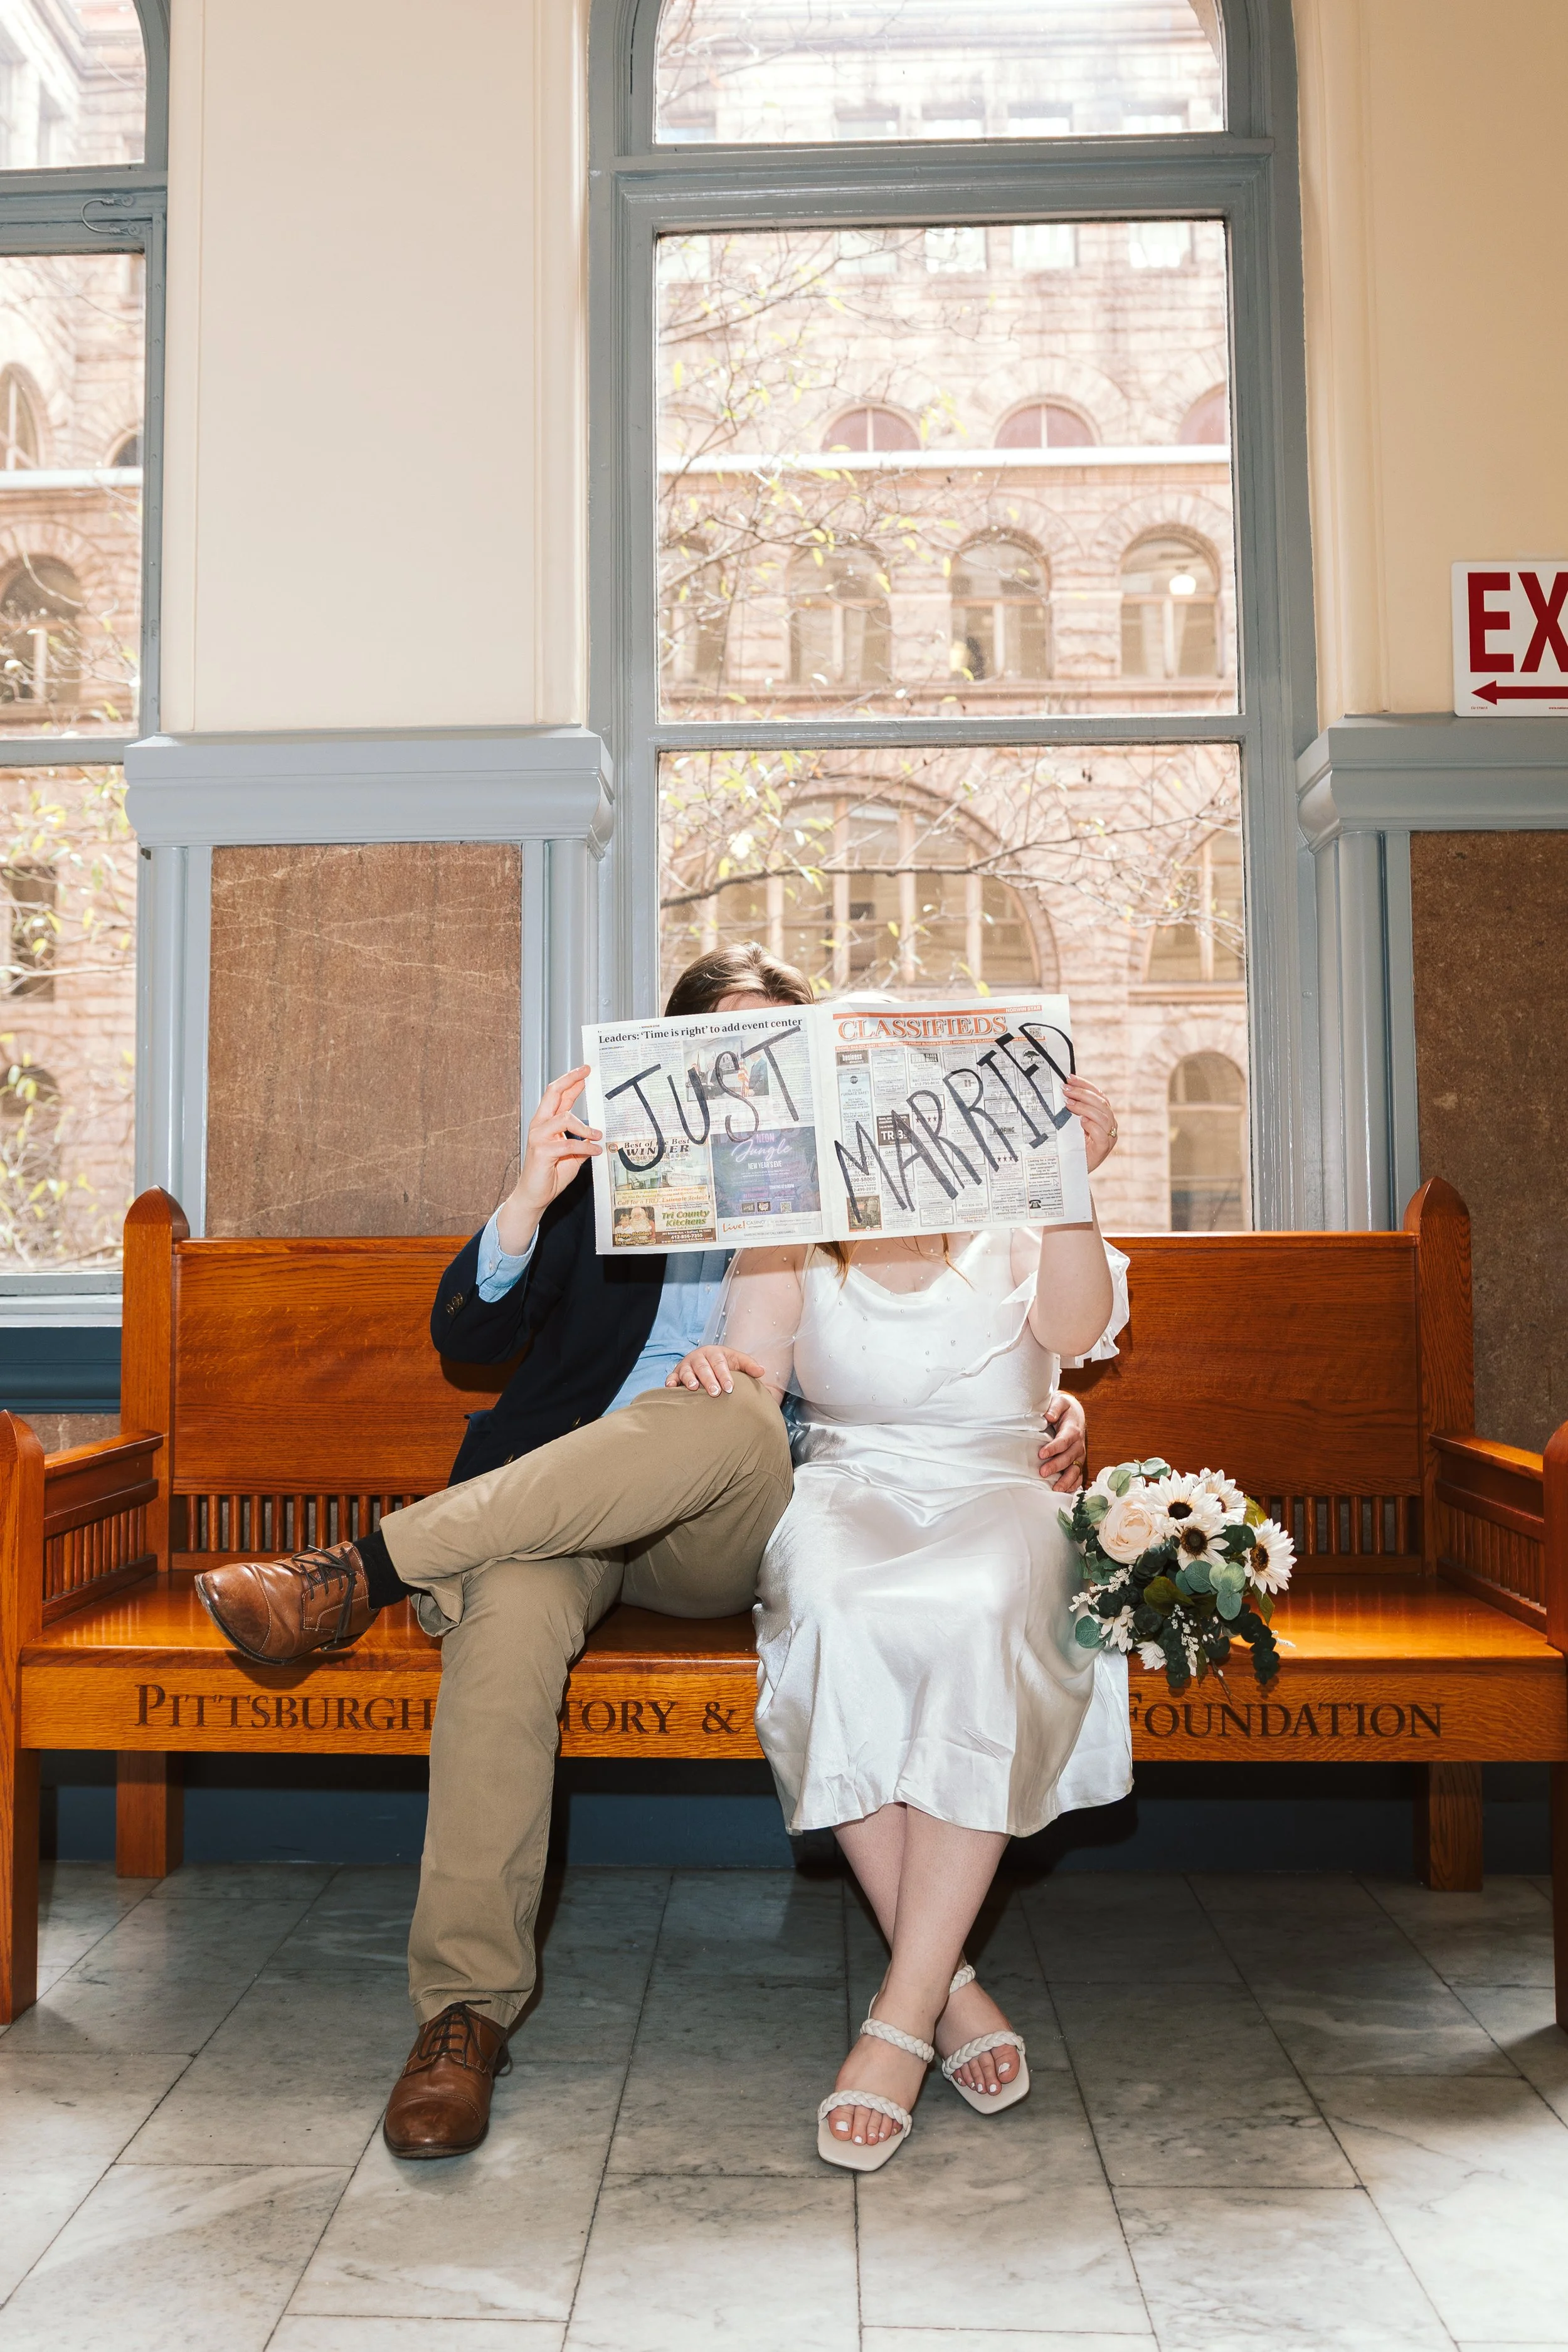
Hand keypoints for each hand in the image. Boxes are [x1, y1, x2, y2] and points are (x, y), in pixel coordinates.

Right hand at [495, 1066, 602, 1253]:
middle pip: (553, 1093)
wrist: (535, 1195)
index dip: (571, 1081)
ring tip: (597, 1136)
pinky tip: (595, 1151)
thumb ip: (580, 1141)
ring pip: (564, 1118)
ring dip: (585, 1127)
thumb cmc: (550, 1174)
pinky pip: (568, 1143)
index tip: (584, 1071)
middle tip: (585, 1072)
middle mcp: (539, 1125)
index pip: (558, 1096)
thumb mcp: (572, 1155)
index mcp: (546, 1123)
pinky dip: (585, 1147)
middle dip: (570, 1080)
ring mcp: (538, 1137)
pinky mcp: (542, 1151)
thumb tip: (596, 1132)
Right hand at [666, 1345, 767, 1396]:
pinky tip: (671, 1388)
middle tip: (715, 1392)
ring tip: (694, 1388)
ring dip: (690, 1380)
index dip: (725, 1376)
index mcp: (715, 1353)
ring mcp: (687, 1365)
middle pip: (704, 1368)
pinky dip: (671, 1382)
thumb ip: (749, 1365)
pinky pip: (672, 1377)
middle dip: (709, 1380)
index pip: (720, 1364)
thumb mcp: (737, 1361)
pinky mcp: (676, 1373)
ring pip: (687, 1371)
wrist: (706, 1359)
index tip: (730, 1388)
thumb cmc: (724, 1363)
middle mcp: (700, 1357)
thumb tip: (762, 1371)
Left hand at [1038, 1389, 1086, 1491]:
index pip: (1064, 1441)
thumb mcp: (1060, 1402)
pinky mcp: (1078, 1461)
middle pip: (1068, 1457)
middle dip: (1056, 1466)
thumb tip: (1048, 1416)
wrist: (1075, 1413)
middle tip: (1042, 1472)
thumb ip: (1054, 1408)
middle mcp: (1078, 1444)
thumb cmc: (1064, 1408)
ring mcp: (1079, 1454)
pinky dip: (1073, 1484)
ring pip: (1075, 1469)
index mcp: (1072, 1430)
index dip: (1053, 1448)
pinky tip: (1065, 1492)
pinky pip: (1078, 1475)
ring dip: (1066, 1480)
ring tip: (1055, 1488)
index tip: (1041, 1453)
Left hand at [1064, 1076, 1117, 1172]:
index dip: (1085, 1085)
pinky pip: (1101, 1134)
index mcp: (1104, 1116)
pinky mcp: (1103, 1149)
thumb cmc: (1072, 1145)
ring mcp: (1109, 1138)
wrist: (1072, 1169)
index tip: (1070, 1077)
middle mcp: (1110, 1125)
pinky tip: (1081, 1122)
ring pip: (1103, 1116)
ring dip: (1084, 1107)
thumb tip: (1063, 1090)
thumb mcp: (1072, 1124)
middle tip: (1065, 1090)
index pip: (1099, 1095)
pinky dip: (1092, 1126)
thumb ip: (1073, 1110)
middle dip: (1082, 1093)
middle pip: (1101, 1103)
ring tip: (1068, 1104)